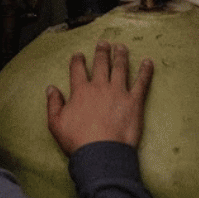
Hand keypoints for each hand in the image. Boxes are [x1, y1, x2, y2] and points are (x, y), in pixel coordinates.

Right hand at [46, 40, 153, 156]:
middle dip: (102, 52)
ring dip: (121, 56)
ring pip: (120, 68)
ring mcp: (118, 92)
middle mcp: (100, 87)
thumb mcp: (56, 123)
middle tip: (104, 43)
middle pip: (101, 64)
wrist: (101, 153)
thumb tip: (51, 88)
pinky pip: (141, 83)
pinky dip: (145, 71)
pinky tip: (148, 62)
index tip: (79, 54)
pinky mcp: (134, 101)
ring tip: (121, 47)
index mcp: (81, 91)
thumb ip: (53, 103)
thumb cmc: (77, 141)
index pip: (78, 70)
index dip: (78, 60)